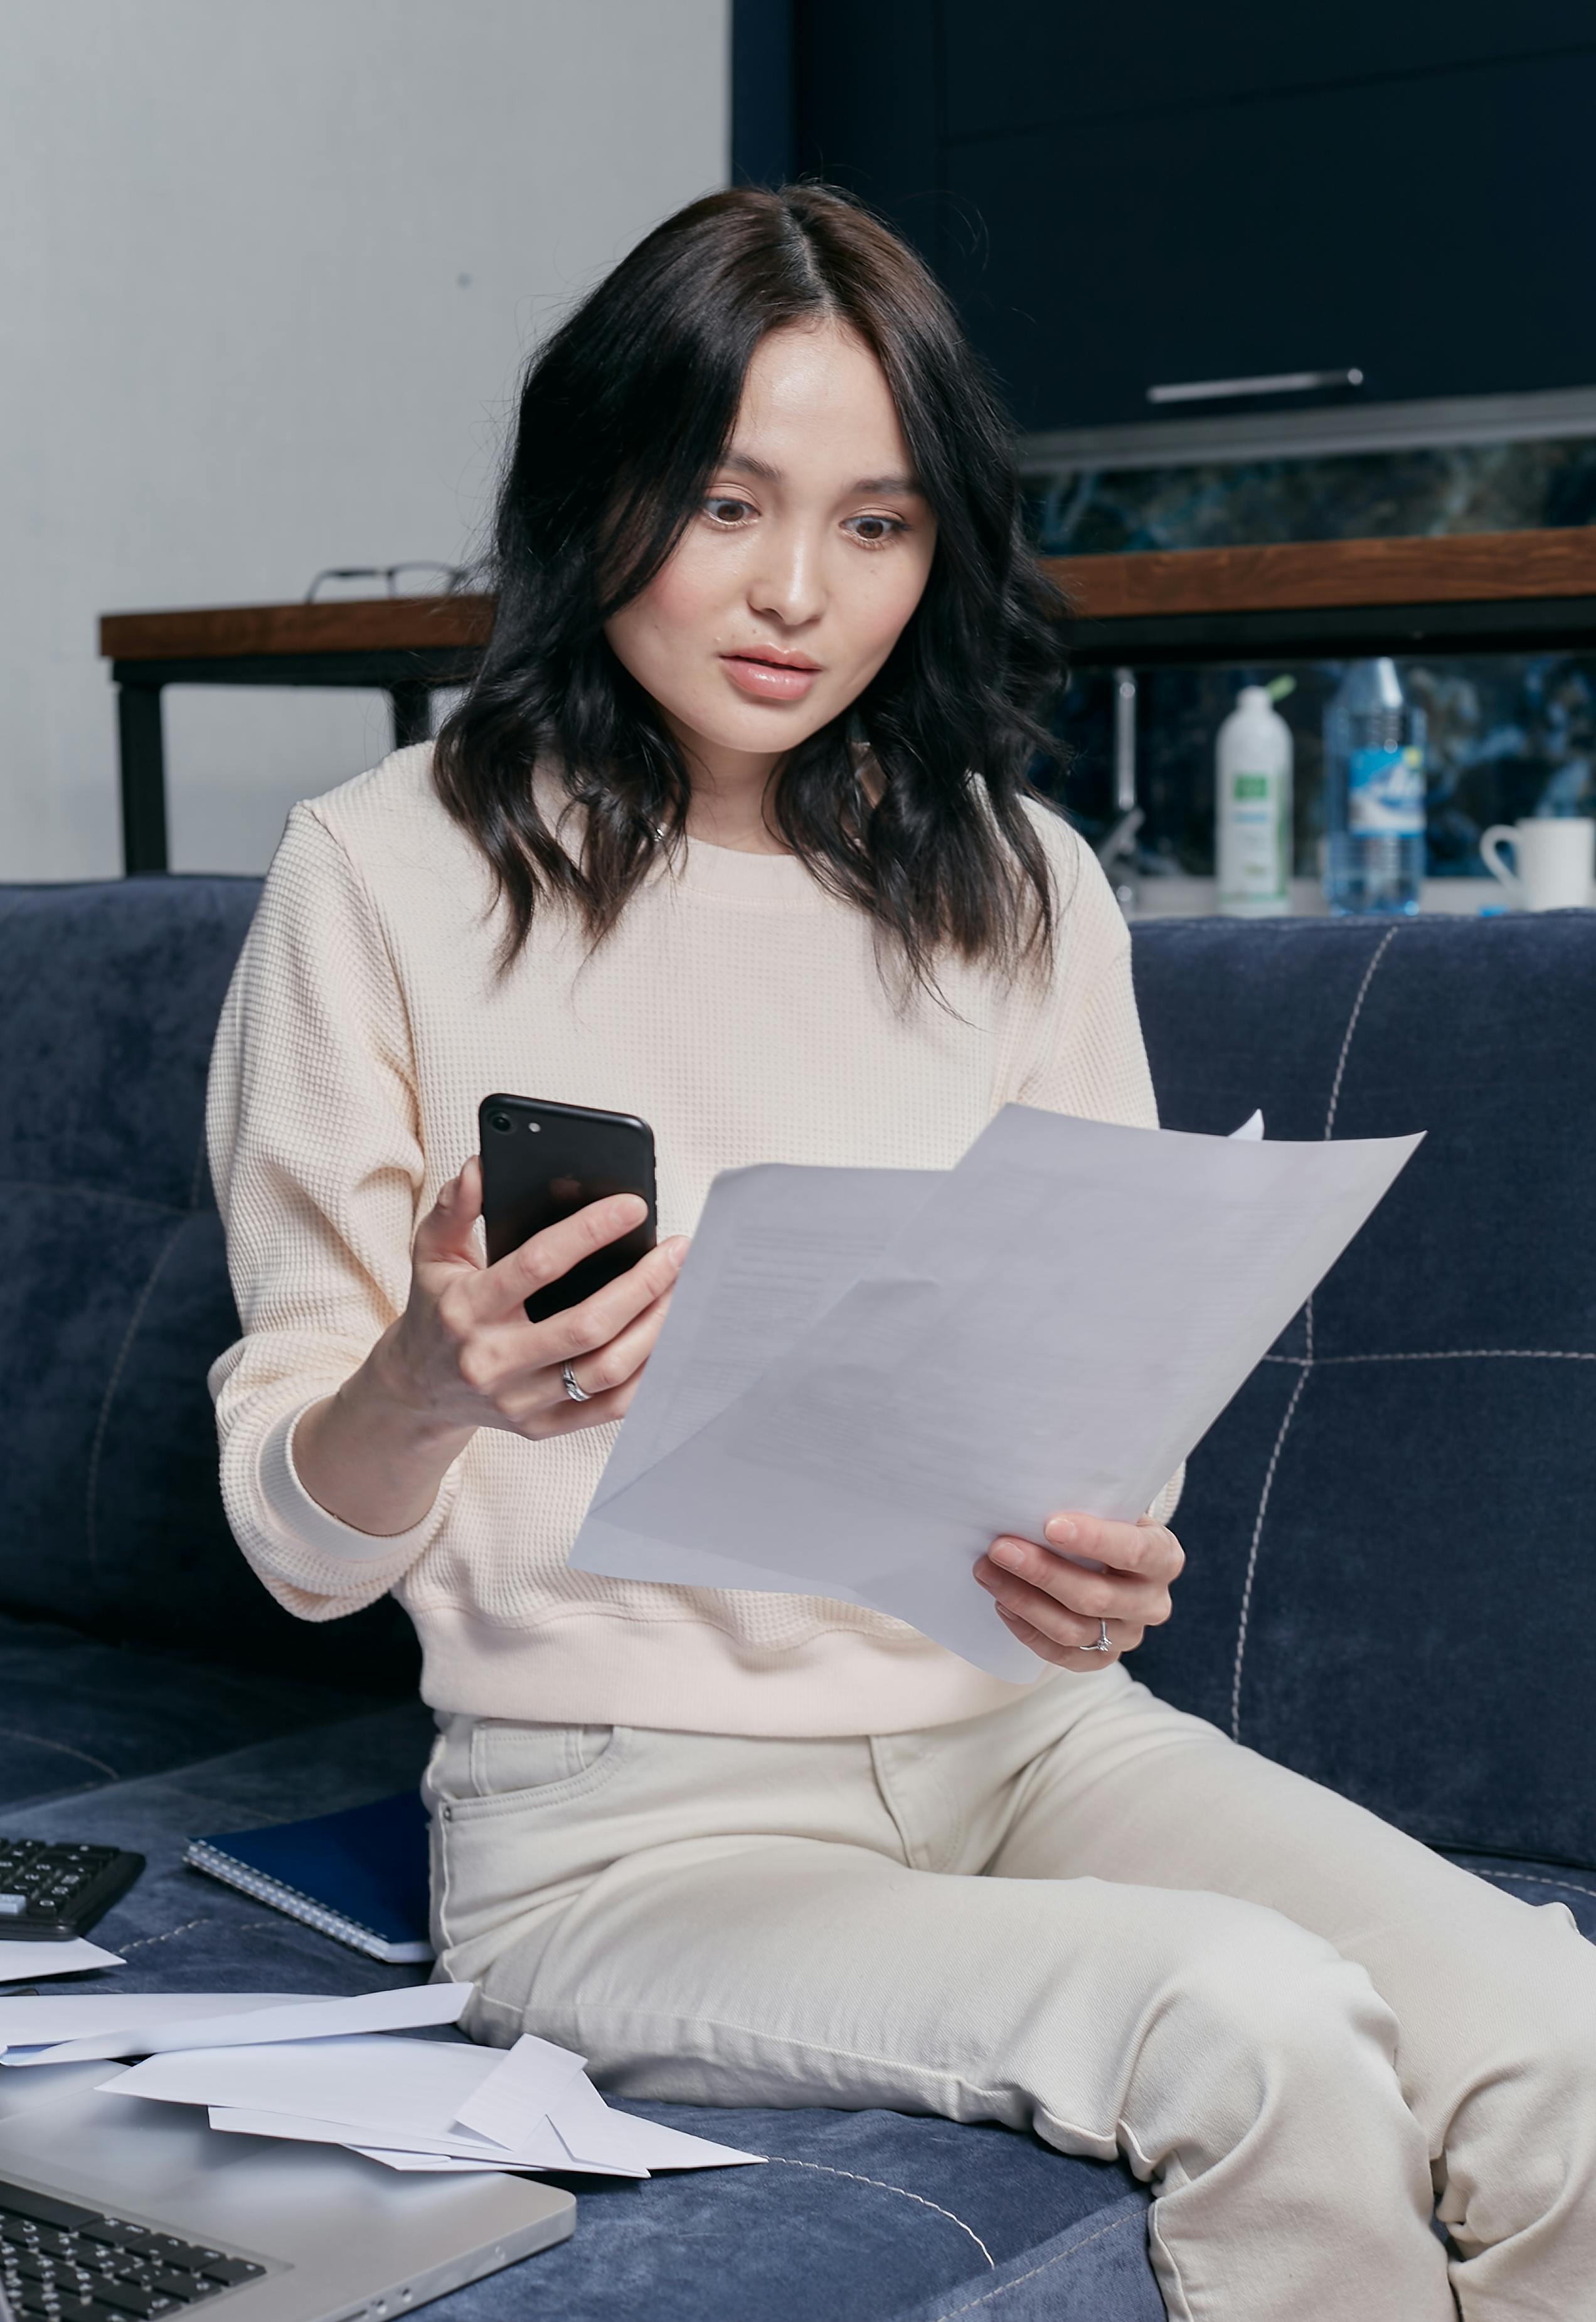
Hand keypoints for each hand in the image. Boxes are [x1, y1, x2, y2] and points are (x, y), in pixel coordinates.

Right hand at [377, 1154, 688, 1440]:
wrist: (417, 1391)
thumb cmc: (436, 1309)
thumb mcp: (431, 1254)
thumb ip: (454, 1208)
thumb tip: (479, 1167)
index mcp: (465, 1309)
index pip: (538, 1265)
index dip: (590, 1231)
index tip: (634, 1207)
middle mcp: (492, 1361)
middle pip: (586, 1325)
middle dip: (643, 1284)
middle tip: (677, 1252)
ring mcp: (518, 1401)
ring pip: (606, 1369)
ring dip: (655, 1328)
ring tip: (681, 1289)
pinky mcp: (540, 1428)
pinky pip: (610, 1407)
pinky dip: (648, 1374)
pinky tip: (668, 1337)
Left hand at [973, 1512, 1184, 1670]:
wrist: (1111, 1561)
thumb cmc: (1105, 1525)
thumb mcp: (1109, 1509)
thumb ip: (1086, 1504)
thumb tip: (1032, 1500)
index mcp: (1163, 1556)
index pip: (1134, 1551)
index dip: (1094, 1539)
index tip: (1050, 1525)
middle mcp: (1152, 1601)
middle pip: (1096, 1596)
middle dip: (1042, 1571)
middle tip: (1000, 1548)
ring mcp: (1128, 1635)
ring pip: (1072, 1629)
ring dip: (1023, 1600)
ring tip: (987, 1572)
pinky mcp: (1101, 1658)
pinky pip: (1060, 1654)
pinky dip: (1026, 1630)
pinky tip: (1002, 1603)